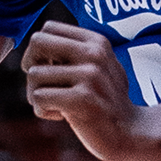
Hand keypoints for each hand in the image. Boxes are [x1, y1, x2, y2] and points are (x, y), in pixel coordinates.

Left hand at [23, 22, 142, 160]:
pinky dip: (42, 110)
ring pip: (34, 74)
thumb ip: (73, 51)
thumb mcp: (97, 67)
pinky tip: (61, 115)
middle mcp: (94, 54)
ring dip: (36, 94)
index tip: (48, 67)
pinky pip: (39, 97)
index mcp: (97, 42)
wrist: (129, 132)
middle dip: (30, 64)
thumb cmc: (106, 100)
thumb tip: (35, 43)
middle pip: (38, 42)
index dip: (39, 49)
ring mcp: (90, 75)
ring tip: (55, 104)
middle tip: (42, 84)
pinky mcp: (82, 99)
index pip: (48, 28)